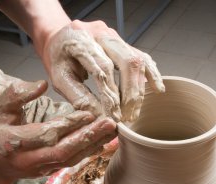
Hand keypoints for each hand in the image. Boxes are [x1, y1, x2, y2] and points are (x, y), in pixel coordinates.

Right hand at [0, 79, 115, 181]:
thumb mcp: (0, 107)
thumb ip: (18, 94)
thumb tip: (42, 85)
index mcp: (12, 142)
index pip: (45, 134)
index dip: (67, 125)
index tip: (87, 114)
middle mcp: (28, 160)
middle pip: (62, 151)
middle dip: (87, 138)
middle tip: (109, 124)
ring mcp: (40, 169)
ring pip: (70, 160)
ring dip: (92, 146)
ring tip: (111, 132)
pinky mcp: (49, 172)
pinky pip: (71, 163)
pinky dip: (88, 152)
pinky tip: (103, 142)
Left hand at [41, 20, 164, 121]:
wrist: (59, 38)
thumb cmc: (57, 58)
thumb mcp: (59, 78)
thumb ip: (78, 96)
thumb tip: (100, 117)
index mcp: (80, 39)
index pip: (102, 68)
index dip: (110, 95)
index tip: (113, 116)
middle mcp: (101, 33)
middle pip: (126, 61)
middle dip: (130, 93)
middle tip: (127, 117)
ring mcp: (114, 36)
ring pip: (136, 60)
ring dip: (138, 90)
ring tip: (134, 113)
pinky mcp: (123, 43)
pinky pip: (142, 57)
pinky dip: (151, 75)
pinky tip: (157, 90)